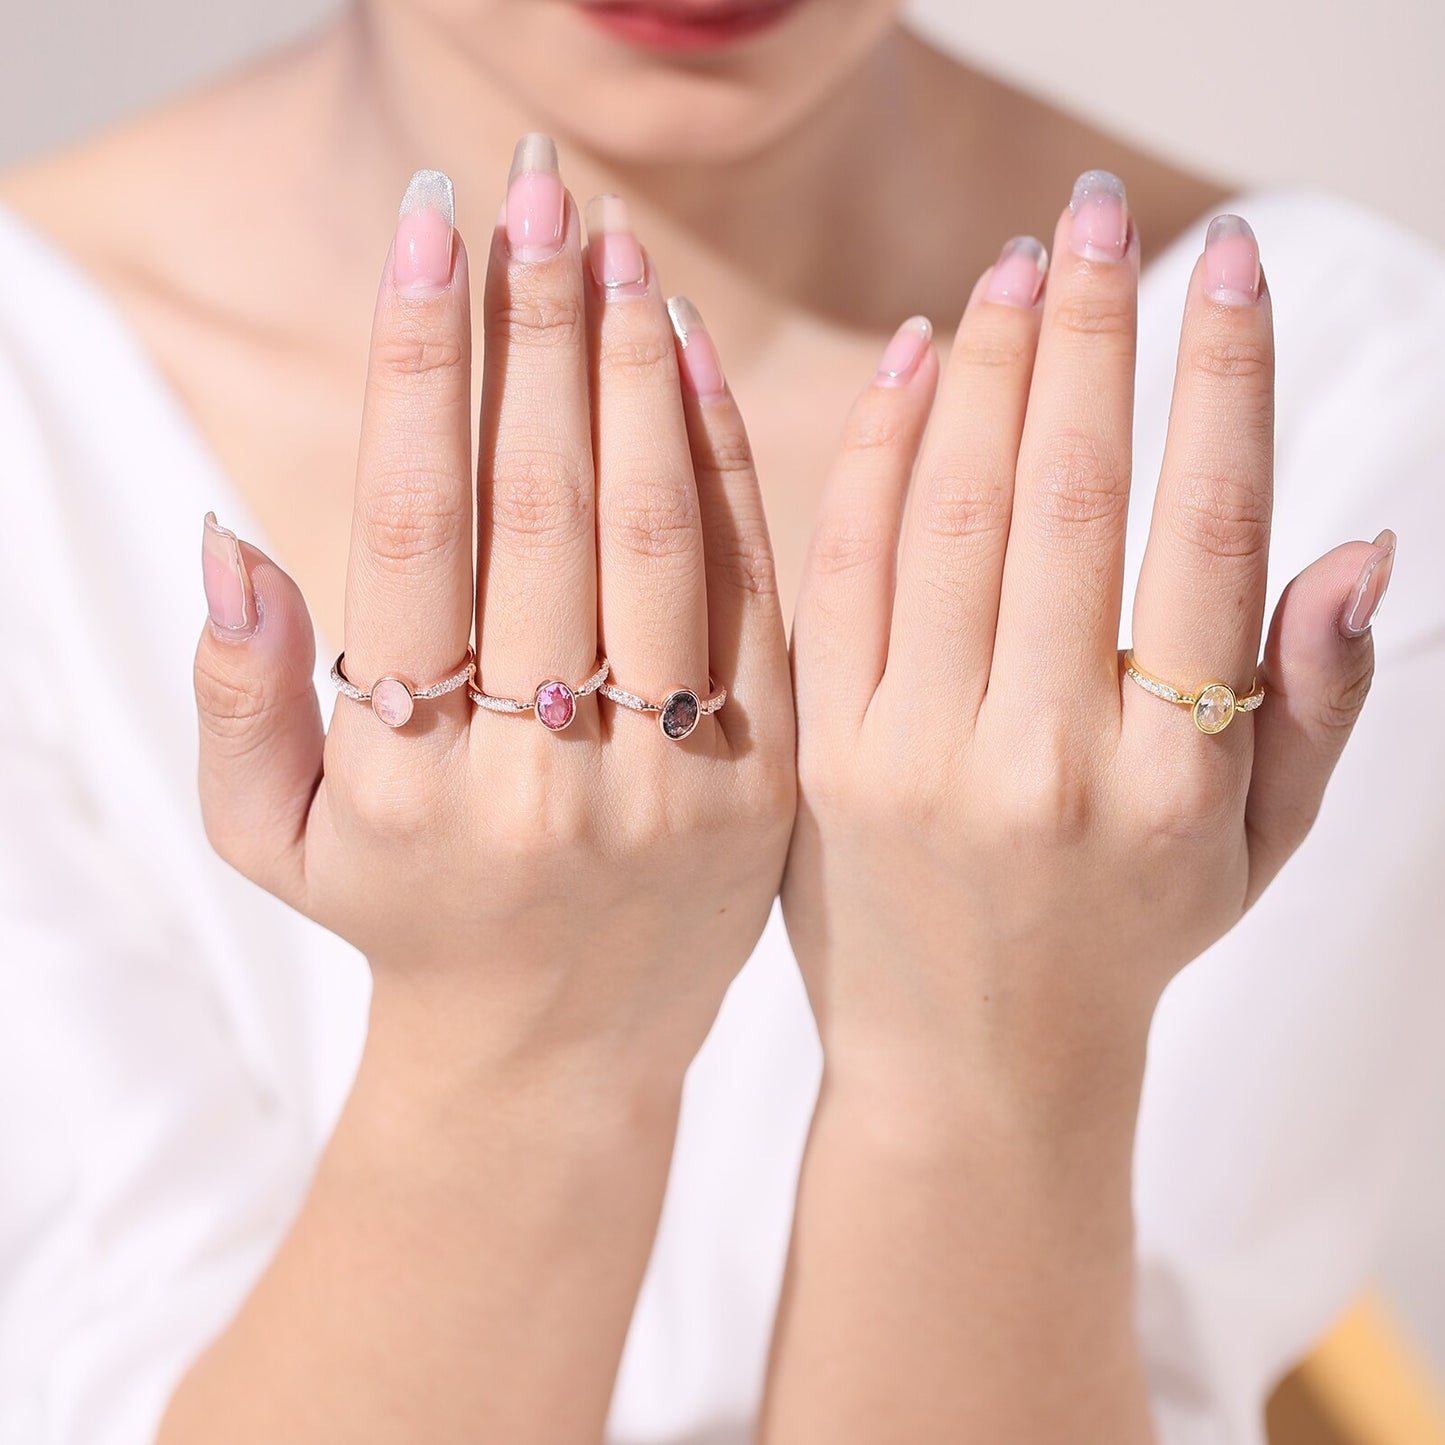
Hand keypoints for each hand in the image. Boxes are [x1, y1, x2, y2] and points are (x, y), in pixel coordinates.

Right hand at [192, 143, 793, 1107]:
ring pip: (654, 534)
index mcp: (404, 772)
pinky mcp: (763, 783)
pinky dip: (727, 471)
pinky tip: (694, 366)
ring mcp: (667, 778)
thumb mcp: (275, 838)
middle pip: (541, 502)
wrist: (556, 1060)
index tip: (428, 223)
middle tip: (537, 191)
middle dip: (535, 328)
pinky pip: (753, 598)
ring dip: (633, 373)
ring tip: (615, 247)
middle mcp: (539, 768)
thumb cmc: (408, 927)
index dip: (419, 359)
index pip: (414, 522)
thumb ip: (236, 695)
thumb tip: (225, 536)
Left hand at [785, 172, 1390, 1117]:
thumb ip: (1314, 702)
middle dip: (1089, 336)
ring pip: (947, 517)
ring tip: (1015, 271)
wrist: (968, 1066)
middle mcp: (1041, 758)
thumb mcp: (1253, 849)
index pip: (1203, 536)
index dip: (1223, 386)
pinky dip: (875, 453)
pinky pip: (845, 569)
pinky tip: (908, 365)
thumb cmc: (1126, 943)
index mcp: (1169, 777)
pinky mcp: (825, 754)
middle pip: (1064, 498)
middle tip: (1097, 216)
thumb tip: (1364, 544)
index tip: (1230, 269)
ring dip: (981, 373)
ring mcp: (916, 756)